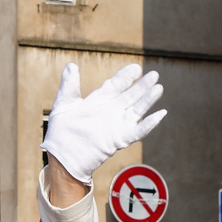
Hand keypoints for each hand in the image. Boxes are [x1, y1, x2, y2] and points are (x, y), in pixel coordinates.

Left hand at [39, 62, 165, 185]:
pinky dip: (149, 124)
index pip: (117, 84)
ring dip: (148, 100)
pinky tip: (160, 114)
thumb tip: (71, 65)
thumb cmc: (61, 131)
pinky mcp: (120, 139)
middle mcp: (112, 110)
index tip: (136, 68)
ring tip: (159, 88)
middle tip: (154, 75)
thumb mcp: (64, 104)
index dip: (126, 76)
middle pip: (131, 95)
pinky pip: (138, 131)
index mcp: (100, 99)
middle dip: (143, 85)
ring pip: (137, 109)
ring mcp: (117, 124)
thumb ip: (69, 85)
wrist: (62, 156)